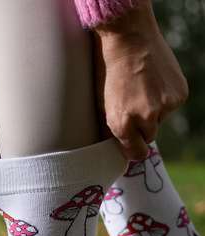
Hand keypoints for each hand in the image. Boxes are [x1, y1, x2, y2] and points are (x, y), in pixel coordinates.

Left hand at [93, 1, 187, 160]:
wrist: (128, 38)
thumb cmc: (108, 72)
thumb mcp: (100, 105)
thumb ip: (108, 130)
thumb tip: (113, 148)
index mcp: (122, 123)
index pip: (136, 153)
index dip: (132, 149)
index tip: (129, 144)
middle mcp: (146, 118)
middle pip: (148, 138)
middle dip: (140, 129)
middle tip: (131, 108)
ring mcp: (165, 105)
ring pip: (159, 122)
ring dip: (151, 113)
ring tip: (140, 91)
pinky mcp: (179, 94)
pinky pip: (170, 107)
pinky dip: (163, 99)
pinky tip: (151, 84)